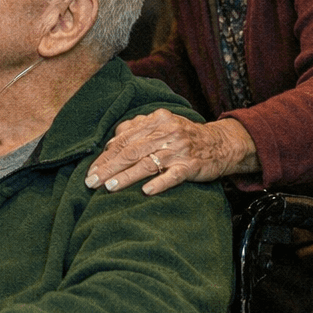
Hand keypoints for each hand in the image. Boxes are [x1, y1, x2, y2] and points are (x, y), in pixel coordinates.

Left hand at [85, 108, 258, 195]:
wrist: (221, 143)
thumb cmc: (184, 136)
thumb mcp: (161, 125)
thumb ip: (136, 130)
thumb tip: (110, 143)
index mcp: (155, 120)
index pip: (123, 139)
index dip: (105, 156)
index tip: (91, 171)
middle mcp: (166, 132)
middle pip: (131, 151)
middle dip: (108, 168)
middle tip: (92, 182)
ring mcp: (179, 149)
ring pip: (147, 163)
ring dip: (126, 176)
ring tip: (109, 188)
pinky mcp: (191, 166)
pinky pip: (173, 175)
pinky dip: (159, 183)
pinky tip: (146, 191)